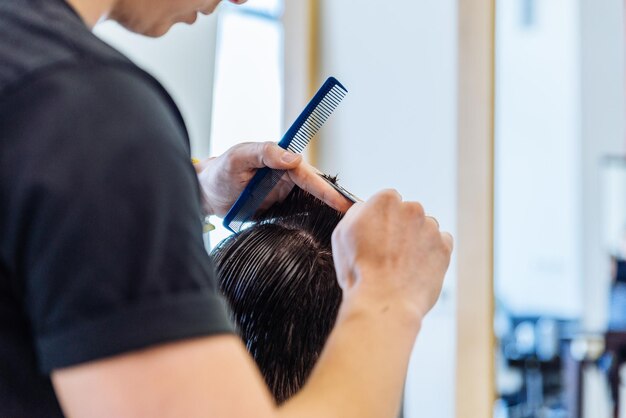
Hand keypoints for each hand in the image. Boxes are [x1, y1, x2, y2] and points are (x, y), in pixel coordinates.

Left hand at [194, 141, 352, 217]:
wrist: (206, 194)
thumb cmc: (219, 172)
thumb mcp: (238, 157)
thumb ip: (264, 151)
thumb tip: (294, 156)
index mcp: (281, 162)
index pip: (309, 176)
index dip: (327, 189)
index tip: (342, 201)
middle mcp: (287, 177)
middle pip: (317, 189)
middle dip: (337, 201)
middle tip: (357, 216)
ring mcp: (284, 194)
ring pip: (312, 203)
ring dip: (329, 213)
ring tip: (349, 227)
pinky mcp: (280, 210)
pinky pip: (300, 214)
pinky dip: (315, 221)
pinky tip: (327, 232)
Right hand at [331, 190, 452, 321]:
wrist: (383, 300)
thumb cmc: (359, 270)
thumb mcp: (342, 234)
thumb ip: (356, 212)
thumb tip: (365, 207)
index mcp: (386, 201)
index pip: (388, 200)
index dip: (382, 219)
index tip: (379, 234)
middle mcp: (411, 208)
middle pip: (408, 212)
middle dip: (401, 228)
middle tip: (389, 252)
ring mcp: (431, 227)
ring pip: (425, 228)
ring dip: (417, 240)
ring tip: (402, 264)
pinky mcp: (445, 247)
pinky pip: (441, 243)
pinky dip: (432, 253)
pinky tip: (417, 267)